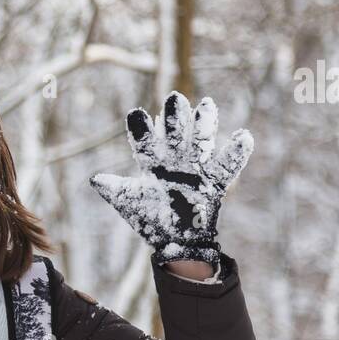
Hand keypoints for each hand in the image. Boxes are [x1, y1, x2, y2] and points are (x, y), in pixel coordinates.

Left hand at [89, 91, 252, 267]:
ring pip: (201, 143)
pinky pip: (227, 167)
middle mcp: (175, 162)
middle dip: (175, 119)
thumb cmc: (150, 219)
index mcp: (153, 163)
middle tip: (174, 98)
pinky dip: (236, 153)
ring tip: (207, 105)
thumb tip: (94, 179)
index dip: (142, 129)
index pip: (146, 142)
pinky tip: (244, 136)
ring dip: (204, 126)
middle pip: (175, 135)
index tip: (137, 114)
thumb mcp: (129, 203)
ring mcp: (195, 170)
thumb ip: (114, 189)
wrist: (174, 241)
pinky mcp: (214, 184)